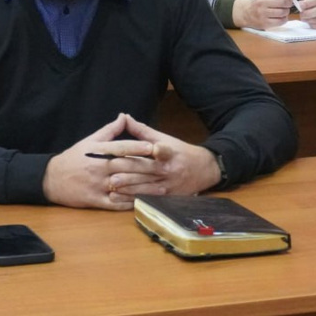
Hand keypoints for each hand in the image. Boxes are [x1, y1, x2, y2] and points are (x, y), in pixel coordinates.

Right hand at [43, 114, 155, 209]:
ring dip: (142, 186)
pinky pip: (115, 203)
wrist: (51, 179)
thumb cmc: (73, 158)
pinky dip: (129, 202)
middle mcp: (97, 168)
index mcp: (97, 152)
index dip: (137, 147)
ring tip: (160, 186)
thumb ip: (109, 130)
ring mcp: (96, 185)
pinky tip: (143, 201)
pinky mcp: (95, 200)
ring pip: (123, 186)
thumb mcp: (89, 141)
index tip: (153, 146)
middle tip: (164, 166)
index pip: (119, 148)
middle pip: (125, 167)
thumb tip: (124, 116)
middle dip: (145, 167)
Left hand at [107, 114, 221, 197]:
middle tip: (112, 173)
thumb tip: (124, 117)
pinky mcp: (166, 197)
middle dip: (129, 172)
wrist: (204, 170)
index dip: (160, 150)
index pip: (165, 151)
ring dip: (128, 187)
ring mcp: (168, 185)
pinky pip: (147, 198)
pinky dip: (132, 198)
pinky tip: (120, 198)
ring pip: (146, 187)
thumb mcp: (164, 138)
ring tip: (112, 186)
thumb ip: (143, 131)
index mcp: (170, 153)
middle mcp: (169, 170)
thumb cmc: (180, 152)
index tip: (155, 149)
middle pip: (148, 170)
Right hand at [232, 0, 297, 28]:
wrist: (246, 13)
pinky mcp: (264, 23)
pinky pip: (280, 21)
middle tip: (288, 3)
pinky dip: (284, 19)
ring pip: (283, 12)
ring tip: (283, 10)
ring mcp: (263, 13)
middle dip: (289, 2)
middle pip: (283, 2)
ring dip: (287, 11)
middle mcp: (262, 2)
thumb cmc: (260, 0)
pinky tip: (281, 16)